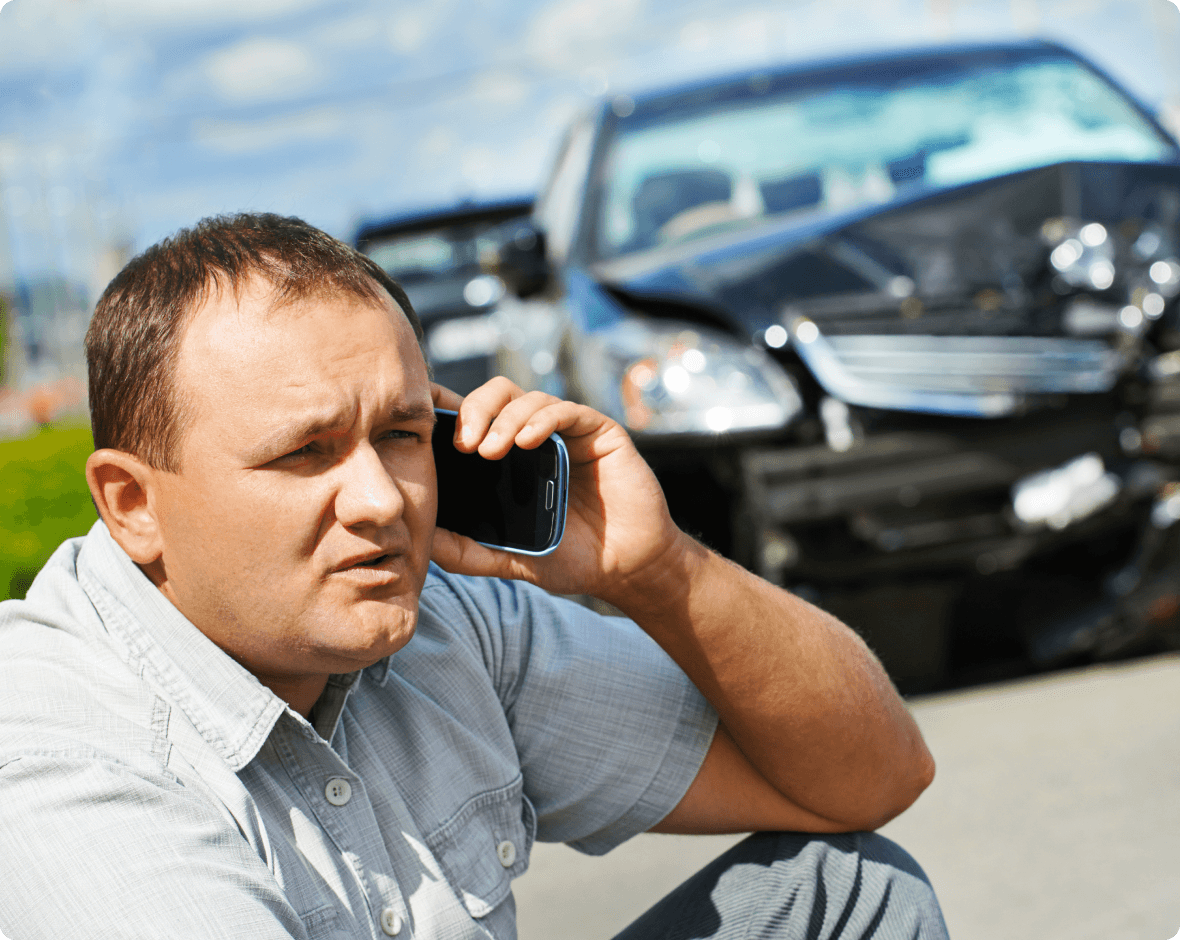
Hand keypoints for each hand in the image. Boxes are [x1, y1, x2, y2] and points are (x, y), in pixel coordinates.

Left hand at [429, 378, 685, 601]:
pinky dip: (541, 420)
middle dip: (473, 410)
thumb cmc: (571, 559)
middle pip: (497, 395)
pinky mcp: (598, 431)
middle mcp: (536, 437)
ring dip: (503, 418)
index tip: (423, 423)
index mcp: (510, 459)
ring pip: (526, 397)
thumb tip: (424, 540)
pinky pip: (565, 410)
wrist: (626, 567)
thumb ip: (468, 553)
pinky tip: (526, 442)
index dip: (447, 407)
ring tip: (490, 450)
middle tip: (462, 444)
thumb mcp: (510, 560)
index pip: (474, 417)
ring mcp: (567, 432)